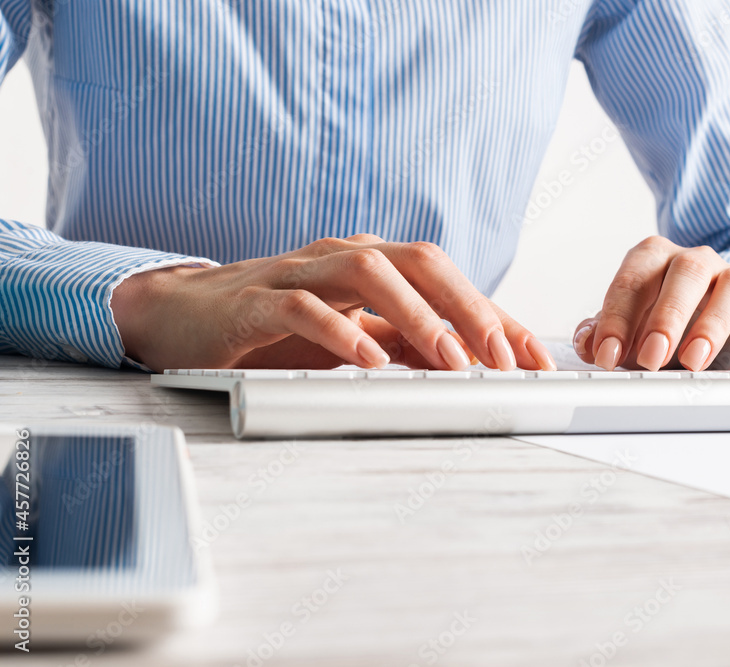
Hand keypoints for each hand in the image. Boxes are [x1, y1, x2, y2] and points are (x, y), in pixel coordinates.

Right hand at [111, 235, 555, 372]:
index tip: (535, 362)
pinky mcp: (256, 298)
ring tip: (449, 361)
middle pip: (421, 263)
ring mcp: (300, 272)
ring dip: (417, 317)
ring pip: (369, 274)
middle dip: (469, 310)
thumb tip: (472, 367)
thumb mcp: (355, 337)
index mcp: (374, 265)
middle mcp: (344, 258)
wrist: (185, 314)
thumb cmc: (276, 326)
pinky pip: (303, 305)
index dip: (497, 317)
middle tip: (503, 361)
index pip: (450, 281)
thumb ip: (406, 345)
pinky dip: (340, 330)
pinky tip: (368, 359)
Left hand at [573, 237, 729, 371]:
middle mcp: (696, 261)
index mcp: (654, 259)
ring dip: (712, 324)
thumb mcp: (630, 328)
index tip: (606, 354)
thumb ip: (603, 333)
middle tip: (651, 357)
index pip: (632, 280)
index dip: (616, 319)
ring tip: (694, 360)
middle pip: (683, 274)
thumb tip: (587, 342)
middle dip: (665, 318)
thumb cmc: (666, 323)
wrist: (719, 319)